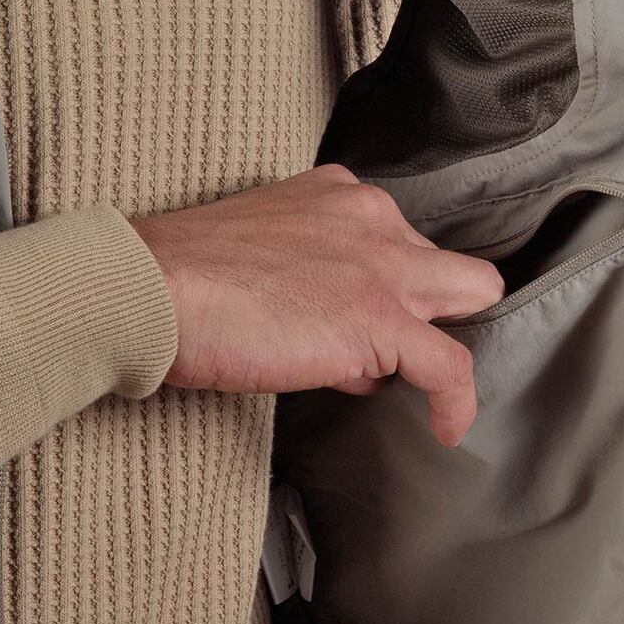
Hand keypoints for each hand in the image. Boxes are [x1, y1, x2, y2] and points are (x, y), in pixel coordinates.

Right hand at [131, 164, 503, 445]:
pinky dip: (457, 401)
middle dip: (434, 307)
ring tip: (415, 387)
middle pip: (448, 262)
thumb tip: (338, 340)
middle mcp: (372, 219)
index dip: (386, 289)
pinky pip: (451, 366)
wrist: (152, 288)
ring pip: (471, 296)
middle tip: (398, 350)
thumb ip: (311, 274)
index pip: (398, 241)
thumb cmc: (182, 275)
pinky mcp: (381, 322)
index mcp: (339, 196)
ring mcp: (382, 269)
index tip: (357, 321)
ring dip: (446, 341)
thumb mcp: (261, 248)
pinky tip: (448, 427)